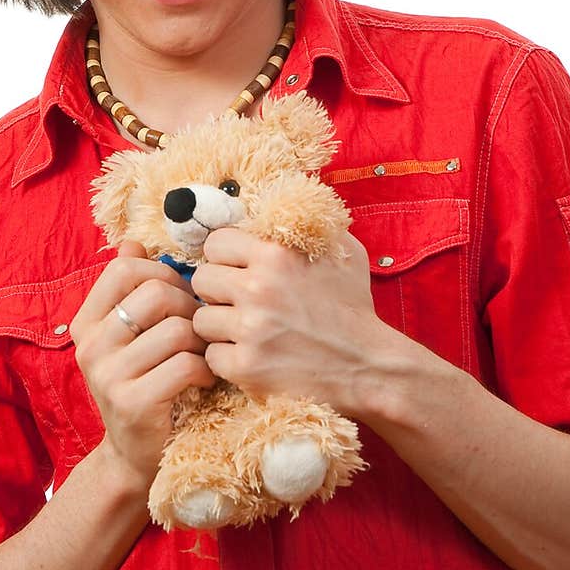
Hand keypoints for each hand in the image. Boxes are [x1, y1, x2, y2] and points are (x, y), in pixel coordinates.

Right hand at [69, 240, 216, 485]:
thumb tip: (132, 243)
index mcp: (86, 323)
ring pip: (178, 329)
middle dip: (189, 306)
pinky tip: (202, 379)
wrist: (134, 454)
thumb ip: (129, 292)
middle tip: (197, 330)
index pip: (124, 269)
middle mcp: (90, 346)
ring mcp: (108, 376)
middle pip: (155, 294)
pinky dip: (205, 369)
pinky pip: (186, 365)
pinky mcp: (134, 402)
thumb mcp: (128, 337)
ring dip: (201, 341)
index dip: (162, 274)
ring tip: (201, 355)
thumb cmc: (142, 385)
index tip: (178, 296)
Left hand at [190, 227, 392, 416]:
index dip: (225, 257)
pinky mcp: (246, 367)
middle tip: (241, 303)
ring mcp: (250, 330)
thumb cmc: (353, 308)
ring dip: (220, 327)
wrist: (368, 366)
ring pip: (201, 320)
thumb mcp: (341, 251)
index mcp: (276, 254)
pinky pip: (212, 356)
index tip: (239, 269)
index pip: (215, 243)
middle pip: (201, 280)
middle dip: (218, 291)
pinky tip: (253, 356)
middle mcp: (258, 288)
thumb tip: (277, 203)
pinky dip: (228, 359)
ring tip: (248, 332)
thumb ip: (307, 225)